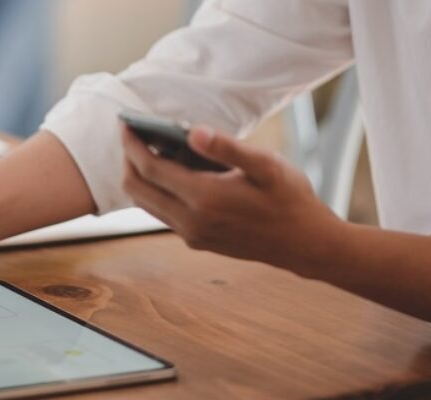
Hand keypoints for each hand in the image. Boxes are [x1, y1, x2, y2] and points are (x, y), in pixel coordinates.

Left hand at [120, 124, 344, 272]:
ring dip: (139, 177)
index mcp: (205, 199)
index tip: (125, 124)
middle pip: (137, 189)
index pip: (150, 169)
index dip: (132, 145)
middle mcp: (191, 221)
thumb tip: (193, 132)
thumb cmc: (290, 199)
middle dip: (128, 160)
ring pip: (145, 204)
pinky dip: (155, 191)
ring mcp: (192, 235)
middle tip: (131, 135)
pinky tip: (167, 172)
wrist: (305, 244)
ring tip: (145, 149)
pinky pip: (161, 214)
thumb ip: (228, 148)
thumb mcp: (266, 166)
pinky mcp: (196, 241)